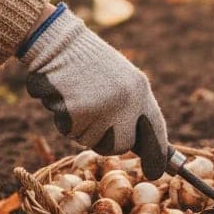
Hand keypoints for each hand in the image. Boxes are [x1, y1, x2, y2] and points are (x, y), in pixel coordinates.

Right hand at [17, 5, 168, 177]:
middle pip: (119, 146)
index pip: (155, 131)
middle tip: (93, 112)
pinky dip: (60, 116)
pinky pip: (66, 130)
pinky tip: (62, 92)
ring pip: (88, 140)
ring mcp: (100, 107)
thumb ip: (133, 109)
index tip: (156, 172)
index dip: (157, 155)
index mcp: (140, 90)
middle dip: (105, 138)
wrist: (56, 41)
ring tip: (76, 94)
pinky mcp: (74, 111)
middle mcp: (125, 101)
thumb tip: (141, 145)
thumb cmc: (88, 62)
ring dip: (79, 124)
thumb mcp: (121, 80)